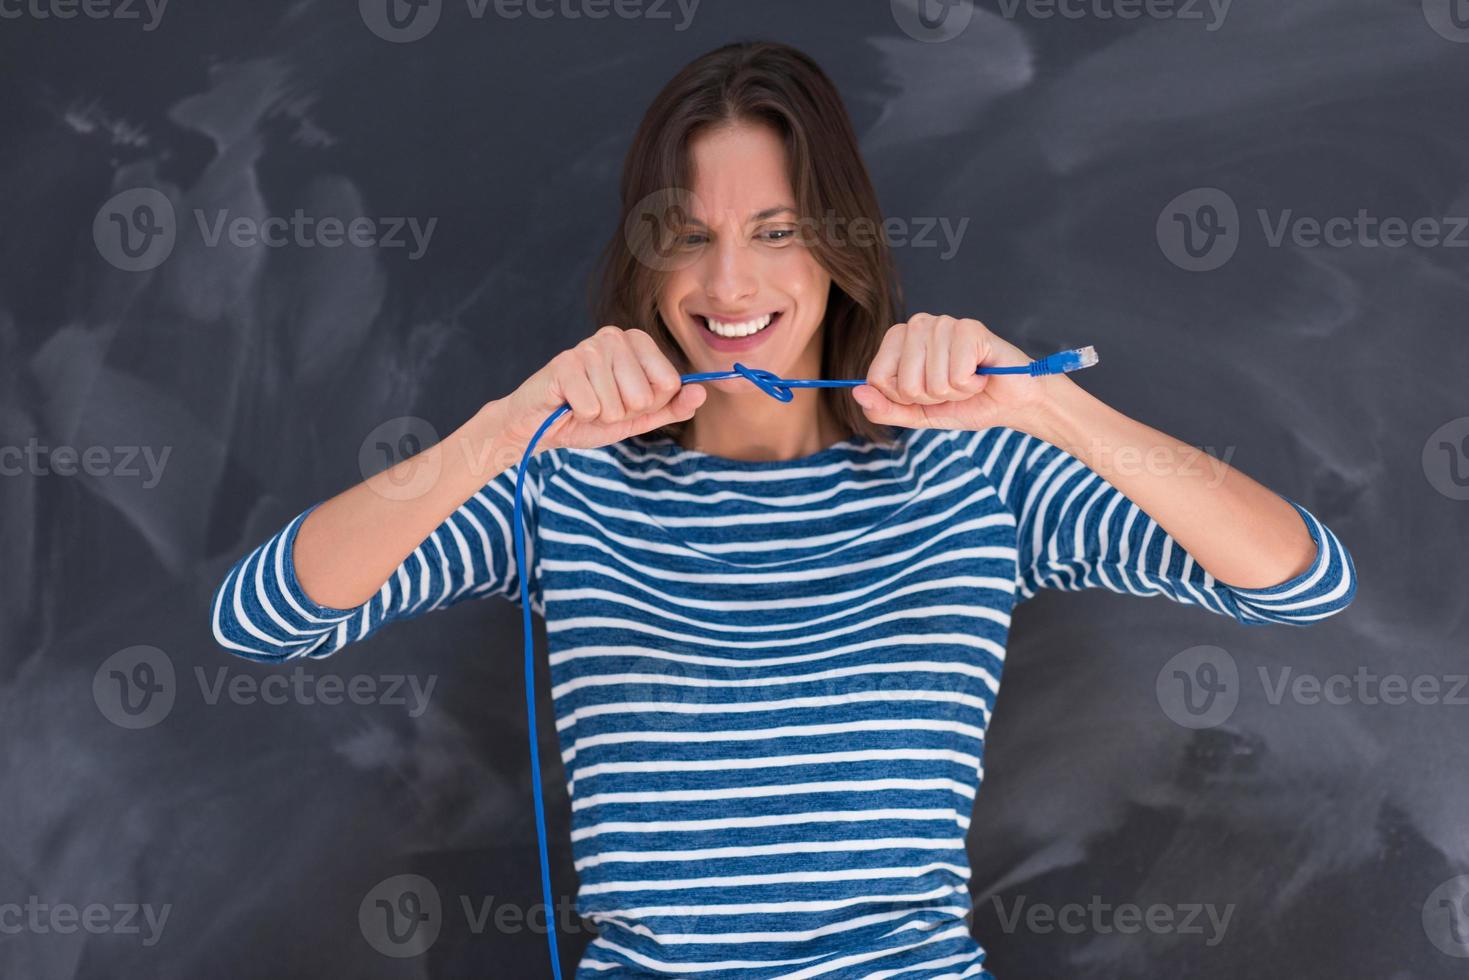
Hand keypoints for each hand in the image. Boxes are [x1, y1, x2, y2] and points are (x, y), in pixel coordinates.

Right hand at [497, 325, 705, 453]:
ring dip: (600, 415)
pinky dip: (580, 415)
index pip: (669, 383)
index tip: (627, 400)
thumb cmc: (589, 416)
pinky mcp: (565, 364)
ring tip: (584, 404)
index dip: (649, 404)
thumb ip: (671, 407)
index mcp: (637, 342)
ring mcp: (588, 347)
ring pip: (617, 404)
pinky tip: (569, 404)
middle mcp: (614, 336)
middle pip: (644, 395)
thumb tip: (701, 394)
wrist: (540, 425)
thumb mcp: (637, 417)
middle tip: (601, 404)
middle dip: (623, 412)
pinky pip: (592, 407)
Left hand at [852, 313, 1062, 432]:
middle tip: (950, 387)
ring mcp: (943, 323)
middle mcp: (917, 325)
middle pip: (904, 383)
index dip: (903, 398)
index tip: (925, 393)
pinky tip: (980, 374)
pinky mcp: (970, 328)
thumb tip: (857, 394)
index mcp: (899, 340)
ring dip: (954, 392)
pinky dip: (970, 386)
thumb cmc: (965, 402)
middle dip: (930, 398)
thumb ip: (885, 409)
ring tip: (967, 380)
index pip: (877, 378)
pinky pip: (956, 376)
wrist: (1010, 402)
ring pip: (931, 382)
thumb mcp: (918, 414)